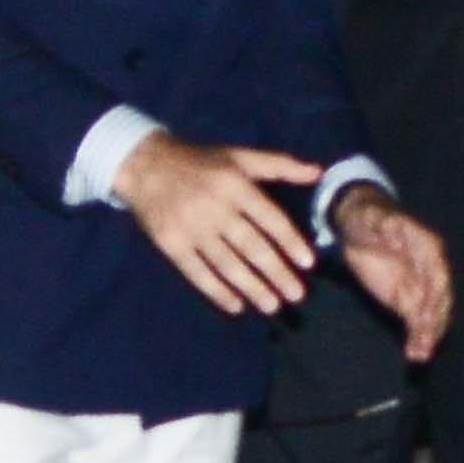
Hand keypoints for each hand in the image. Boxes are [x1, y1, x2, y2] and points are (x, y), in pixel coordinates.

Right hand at [113, 132, 323, 315]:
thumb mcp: (240, 156)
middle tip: (296, 295)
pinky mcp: (171, 244)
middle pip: (251, 246)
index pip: (269, 218)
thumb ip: (280, 165)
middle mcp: (215, 207)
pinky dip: (216, 291)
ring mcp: (191, 228)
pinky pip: (197, 273)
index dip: (289, 241)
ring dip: (251, 287)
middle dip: (276, 272)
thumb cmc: (202, 162)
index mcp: (235, 185)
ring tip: (272, 306)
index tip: (307, 264)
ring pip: (226, 263)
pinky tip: (236, 306)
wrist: (145, 165)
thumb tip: (318, 173)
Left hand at [329, 185, 452, 361]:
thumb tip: (398, 233)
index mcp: (428, 247)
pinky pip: (417, 323)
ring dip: (428, 335)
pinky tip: (416, 354)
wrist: (358, 228)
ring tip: (421, 353)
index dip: (436, 293)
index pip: (438, 273)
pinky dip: (418, 338)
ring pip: (431, 314)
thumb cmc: (368, 218)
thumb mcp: (374, 217)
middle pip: (439, 298)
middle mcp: (431, 269)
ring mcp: (421, 287)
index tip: (430, 310)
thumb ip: (386, 225)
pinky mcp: (407, 301)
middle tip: (427, 339)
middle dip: (434, 320)